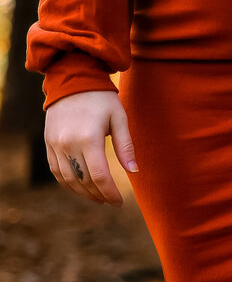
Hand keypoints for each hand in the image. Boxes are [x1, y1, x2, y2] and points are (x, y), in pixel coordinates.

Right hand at [45, 89, 137, 206]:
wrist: (73, 80)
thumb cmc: (102, 99)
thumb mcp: (119, 118)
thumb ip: (126, 146)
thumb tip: (134, 171)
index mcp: (89, 138)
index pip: (100, 176)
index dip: (110, 193)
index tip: (119, 202)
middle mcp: (68, 144)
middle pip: (84, 181)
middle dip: (99, 195)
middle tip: (110, 201)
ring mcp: (55, 144)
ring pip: (68, 179)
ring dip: (83, 193)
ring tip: (97, 198)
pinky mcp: (48, 143)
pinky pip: (56, 171)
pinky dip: (68, 183)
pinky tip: (80, 187)